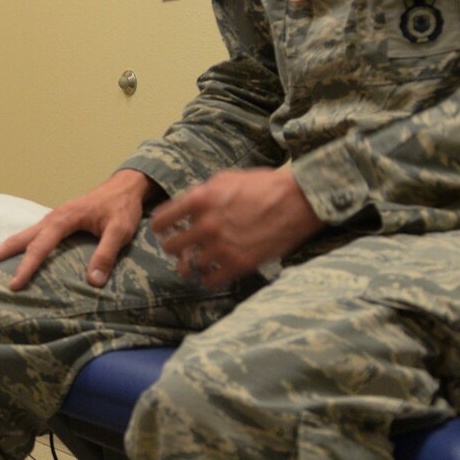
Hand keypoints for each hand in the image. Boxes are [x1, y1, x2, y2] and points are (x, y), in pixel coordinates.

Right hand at [0, 168, 156, 291]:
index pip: (40, 247)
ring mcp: (50, 220)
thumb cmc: (122, 208)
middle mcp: (51, 218)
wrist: (124, 187)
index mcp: (63, 219)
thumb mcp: (120, 231)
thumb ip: (106, 254)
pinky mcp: (54, 223)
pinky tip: (8, 257)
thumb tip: (93, 282)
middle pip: (16, 239)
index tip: (14, 285)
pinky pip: (29, 237)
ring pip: (19, 237)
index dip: (26, 267)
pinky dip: (14, 248)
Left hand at [149, 167, 322, 287]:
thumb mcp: (225, 179)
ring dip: (192, 264)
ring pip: (189, 266)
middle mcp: (206, 225)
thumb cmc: (264, 185)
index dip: (160, 227)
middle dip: (173, 247)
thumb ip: (201, 193)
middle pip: (170, 247)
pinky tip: (212, 273)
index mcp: (199, 200)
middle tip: (180, 247)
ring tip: (197, 261)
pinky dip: (208, 278)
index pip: (160, 221)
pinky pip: (210, 281)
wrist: (299, 201)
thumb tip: (185, 207)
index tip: (164, 230)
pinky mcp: (239, 264)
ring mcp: (222, 247)